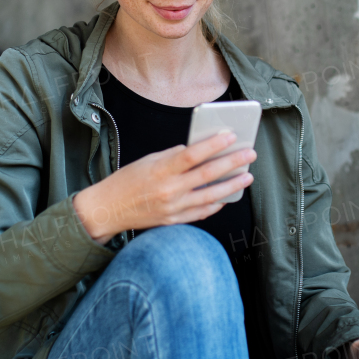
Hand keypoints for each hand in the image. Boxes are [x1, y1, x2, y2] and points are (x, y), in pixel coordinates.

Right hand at [72, 130, 255, 242]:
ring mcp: (173, 207)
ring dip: (232, 185)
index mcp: (161, 169)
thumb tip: (196, 151)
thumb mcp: (148, 160)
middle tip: (249, 154)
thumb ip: (173, 156)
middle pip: (207, 174)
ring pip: (211, 196)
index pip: (192, 155)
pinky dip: (216, 204)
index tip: (231, 136)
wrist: (108, 209)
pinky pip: (201, 212)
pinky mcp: (174, 221)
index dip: (213, 145)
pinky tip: (227, 196)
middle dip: (232, 163)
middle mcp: (169, 189)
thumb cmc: (126, 181)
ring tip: (246, 176)